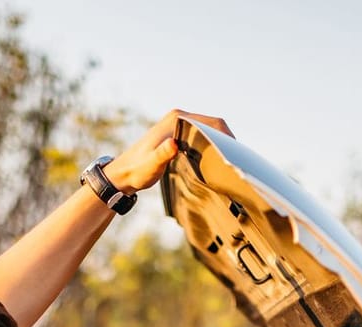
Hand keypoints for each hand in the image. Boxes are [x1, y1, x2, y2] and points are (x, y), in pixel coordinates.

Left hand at [105, 110, 232, 193]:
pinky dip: (212, 144)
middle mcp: (179, 117)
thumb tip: (173, 144)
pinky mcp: (178, 134)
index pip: (212, 122)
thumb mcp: (150, 165)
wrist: (123, 174)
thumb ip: (162, 155)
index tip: (236, 153)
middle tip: (238, 160)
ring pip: (209, 129)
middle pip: (214, 124)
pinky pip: (202, 134)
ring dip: (221, 142)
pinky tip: (217, 159)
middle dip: (227, 139)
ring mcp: (179, 124)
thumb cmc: (136, 171)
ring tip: (231, 161)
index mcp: (177, 120)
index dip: (227, 136)